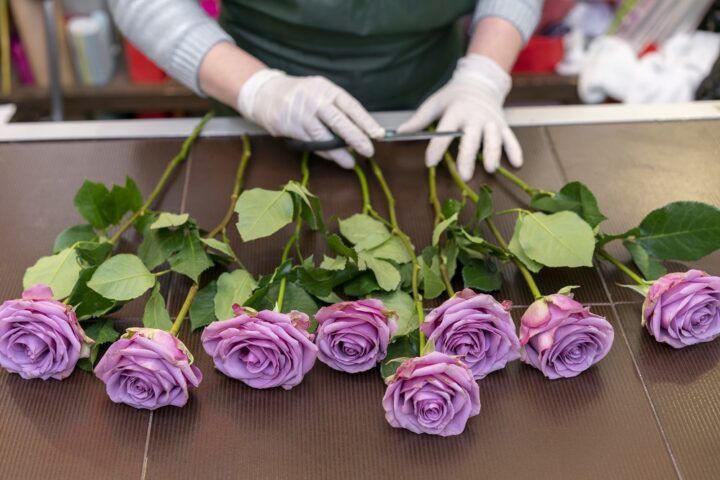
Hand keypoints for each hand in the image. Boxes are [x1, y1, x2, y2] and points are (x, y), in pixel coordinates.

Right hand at [237, 69, 384, 167]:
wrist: (267, 94)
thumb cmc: (303, 96)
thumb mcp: (322, 93)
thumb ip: (339, 109)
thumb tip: (362, 131)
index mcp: (327, 89)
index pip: (350, 105)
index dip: (365, 121)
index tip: (378, 134)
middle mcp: (315, 99)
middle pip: (338, 120)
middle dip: (355, 137)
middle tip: (368, 150)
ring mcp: (301, 113)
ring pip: (324, 136)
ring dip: (339, 152)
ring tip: (351, 162)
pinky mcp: (291, 127)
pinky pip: (311, 143)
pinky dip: (325, 152)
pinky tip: (335, 158)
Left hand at [397, 54, 522, 179]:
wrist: (479, 81)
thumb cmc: (452, 97)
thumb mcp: (434, 104)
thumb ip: (418, 120)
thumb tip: (398, 133)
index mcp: (456, 111)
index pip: (445, 131)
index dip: (437, 147)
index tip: (430, 162)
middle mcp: (475, 116)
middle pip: (472, 139)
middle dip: (468, 157)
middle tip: (464, 175)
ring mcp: (491, 121)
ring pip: (494, 139)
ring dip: (493, 154)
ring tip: (490, 169)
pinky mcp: (503, 125)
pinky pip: (511, 138)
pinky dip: (515, 150)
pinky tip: (517, 163)